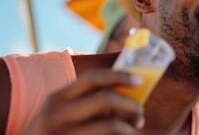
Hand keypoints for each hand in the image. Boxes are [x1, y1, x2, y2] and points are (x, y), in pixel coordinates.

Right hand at [23, 69, 144, 134]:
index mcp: (57, 98)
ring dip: (129, 128)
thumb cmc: (52, 134)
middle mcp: (56, 114)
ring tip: (132, 132)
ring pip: (110, 124)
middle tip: (140, 116)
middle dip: (131, 105)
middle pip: (106, 98)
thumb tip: (127, 98)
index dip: (120, 76)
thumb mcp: (59, 115)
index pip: (93, 77)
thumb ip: (85, 103)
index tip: (140, 81)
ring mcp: (62, 134)